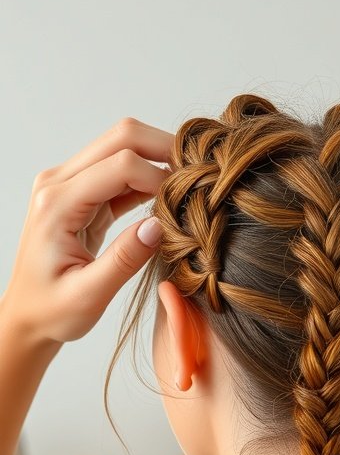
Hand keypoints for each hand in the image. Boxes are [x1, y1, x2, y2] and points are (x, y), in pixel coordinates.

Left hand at [1, 117, 173, 345]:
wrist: (27, 316)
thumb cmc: (52, 311)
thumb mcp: (88, 296)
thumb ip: (124, 260)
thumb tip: (160, 226)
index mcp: (56, 204)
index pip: (120, 165)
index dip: (160, 178)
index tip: (184, 208)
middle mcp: (58, 182)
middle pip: (122, 137)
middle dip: (165, 150)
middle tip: (197, 180)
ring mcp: (69, 184)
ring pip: (124, 146)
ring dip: (159, 162)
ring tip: (186, 192)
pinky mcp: (83, 194)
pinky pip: (122, 171)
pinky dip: (149, 179)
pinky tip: (169, 201)